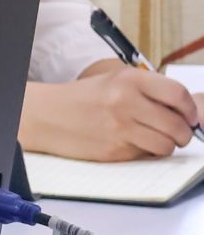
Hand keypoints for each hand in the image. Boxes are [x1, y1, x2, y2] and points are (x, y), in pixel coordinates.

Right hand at [21, 63, 201, 161]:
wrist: (46, 116)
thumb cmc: (82, 99)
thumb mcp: (115, 81)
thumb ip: (149, 91)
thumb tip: (188, 110)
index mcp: (129, 79)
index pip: (177, 95)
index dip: (190, 110)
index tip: (190, 116)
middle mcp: (126, 101)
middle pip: (177, 124)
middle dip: (183, 133)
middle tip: (178, 133)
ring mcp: (120, 127)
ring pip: (166, 144)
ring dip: (167, 146)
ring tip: (156, 140)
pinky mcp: (114, 150)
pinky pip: (146, 155)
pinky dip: (145, 152)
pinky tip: (132, 143)